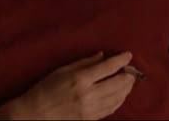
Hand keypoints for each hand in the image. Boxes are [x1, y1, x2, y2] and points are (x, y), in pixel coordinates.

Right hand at [10, 51, 136, 119]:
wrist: (36, 114)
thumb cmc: (45, 89)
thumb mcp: (62, 70)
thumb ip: (84, 63)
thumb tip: (102, 56)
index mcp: (80, 79)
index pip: (107, 67)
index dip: (120, 60)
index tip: (128, 55)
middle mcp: (88, 94)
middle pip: (117, 84)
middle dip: (128, 76)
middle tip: (132, 70)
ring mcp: (91, 109)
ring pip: (117, 98)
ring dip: (126, 89)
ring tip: (129, 81)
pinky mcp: (91, 119)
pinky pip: (111, 109)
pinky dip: (119, 101)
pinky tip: (120, 95)